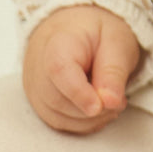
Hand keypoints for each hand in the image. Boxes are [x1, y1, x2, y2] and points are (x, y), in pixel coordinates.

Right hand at [23, 5, 140, 133]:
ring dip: (90, 119)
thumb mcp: (117, 42)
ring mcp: (35, 88)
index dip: (80, 94)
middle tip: (117, 99)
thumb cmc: (97, 33)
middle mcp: (37, 67)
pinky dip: (82, 123)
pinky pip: (59, 123)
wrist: (76, 28)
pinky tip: (96, 108)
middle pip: (58, 101)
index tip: (100, 106)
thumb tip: (110, 102)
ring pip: (59, 118)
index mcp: (57, 42)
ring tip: (108, 100)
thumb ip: (114, 71)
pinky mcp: (40, 104)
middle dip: (93, 110)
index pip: (59, 72)